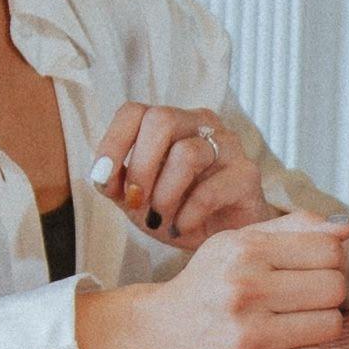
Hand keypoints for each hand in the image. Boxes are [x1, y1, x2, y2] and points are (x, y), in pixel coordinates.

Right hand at [82, 216, 348, 348]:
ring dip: (317, 324)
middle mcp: (244, 293)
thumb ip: (293, 229)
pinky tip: (276, 346)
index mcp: (244, 253)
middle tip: (302, 297)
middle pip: (335, 288)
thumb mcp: (238, 243)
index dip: (330, 260)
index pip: (329, 252)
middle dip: (326, 292)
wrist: (161, 335)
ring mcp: (248, 338)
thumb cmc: (207, 285)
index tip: (313, 268)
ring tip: (289, 321)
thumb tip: (347, 228)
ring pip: (330, 325)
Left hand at [90, 96, 273, 247]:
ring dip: (164, 195)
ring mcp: (228, 146)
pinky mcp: (247, 175)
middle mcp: (201, 124)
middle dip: (141, 168)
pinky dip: (187, 215)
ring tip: (160, 219)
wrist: (222, 237)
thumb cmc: (178, 209)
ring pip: (187, 153)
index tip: (103, 178)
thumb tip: (102, 175)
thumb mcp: (136, 198)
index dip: (113, 143)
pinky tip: (182, 227)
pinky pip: (209, 190)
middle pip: (162, 120)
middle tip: (136, 203)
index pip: (134, 111)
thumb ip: (116, 183)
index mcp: (171, 122)